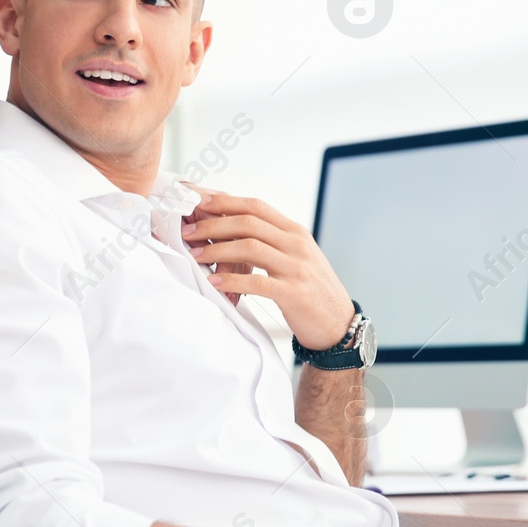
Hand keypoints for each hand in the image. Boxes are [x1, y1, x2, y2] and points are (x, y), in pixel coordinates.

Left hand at [181, 186, 352, 350]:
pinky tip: (214, 282)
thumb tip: (232, 228)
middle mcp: (297, 245)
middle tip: (188, 231)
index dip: (226, 202)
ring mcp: (296, 268)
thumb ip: (272, 241)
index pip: (257, 206)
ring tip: (195, 255)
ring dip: (217, 250)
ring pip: (250, 248)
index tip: (200, 203)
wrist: (338, 324)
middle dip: (214, 224)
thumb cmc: (310, 290)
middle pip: (249, 223)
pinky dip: (231, 280)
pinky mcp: (293, 293)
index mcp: (296, 232)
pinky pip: (256, 282)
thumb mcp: (296, 257)